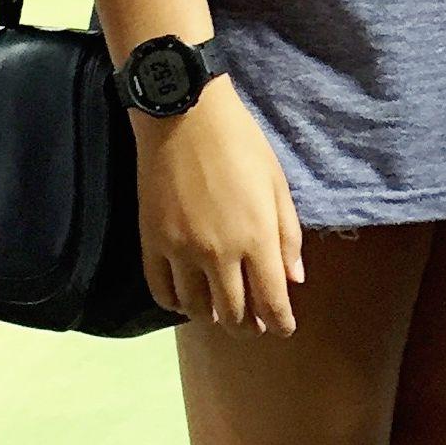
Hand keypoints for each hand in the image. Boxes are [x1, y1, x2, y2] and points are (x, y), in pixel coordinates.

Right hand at [133, 86, 305, 332]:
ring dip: (212, 318)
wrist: (184, 115)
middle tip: (254, 327)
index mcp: (257, 238)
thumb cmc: (240, 143)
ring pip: (196, 308)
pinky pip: (161, 291)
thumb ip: (287, 235)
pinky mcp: (152, 242)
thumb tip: (293, 280)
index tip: (283, 330)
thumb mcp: (277, 184)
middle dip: (248, 327)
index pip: (271, 301)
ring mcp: (181, 251)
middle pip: (233, 313)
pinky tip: (185, 302)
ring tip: (220, 315)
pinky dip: (175, 304)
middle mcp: (219, 254)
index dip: (280, 323)